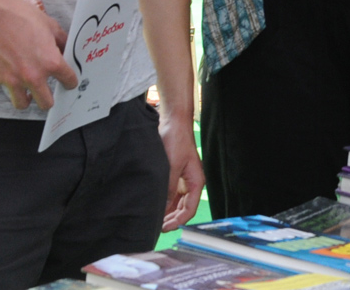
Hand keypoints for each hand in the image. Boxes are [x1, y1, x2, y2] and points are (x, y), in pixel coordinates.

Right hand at [0, 0, 76, 109]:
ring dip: (27, 98)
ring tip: (27, 90)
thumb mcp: (50, 26)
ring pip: (22, 104)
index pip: (68, 81)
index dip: (70, 82)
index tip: (68, 83)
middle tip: (47, 93)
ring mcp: (12, 79)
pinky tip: (6, 68)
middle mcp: (32, 75)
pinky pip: (3, 87)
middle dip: (49, 99)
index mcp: (50, 63)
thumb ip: (61, 42)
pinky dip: (6, 81)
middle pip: (46, 103)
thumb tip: (66, 51)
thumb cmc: (22, 16)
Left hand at [159, 109, 203, 230]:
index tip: (164, 228)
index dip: (178, 222)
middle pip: (183, 208)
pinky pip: (170, 194)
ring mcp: (182, 179)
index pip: (189, 209)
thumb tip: (163, 208)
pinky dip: (164, 202)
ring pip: (176, 203)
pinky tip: (154, 206)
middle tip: (155, 228)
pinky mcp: (174, 175)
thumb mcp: (171, 167)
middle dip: (171, 219)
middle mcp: (190, 183)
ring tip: (153, 220)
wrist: (173, 122)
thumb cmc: (176, 140)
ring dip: (166, 212)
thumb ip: (169, 189)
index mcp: (196, 182)